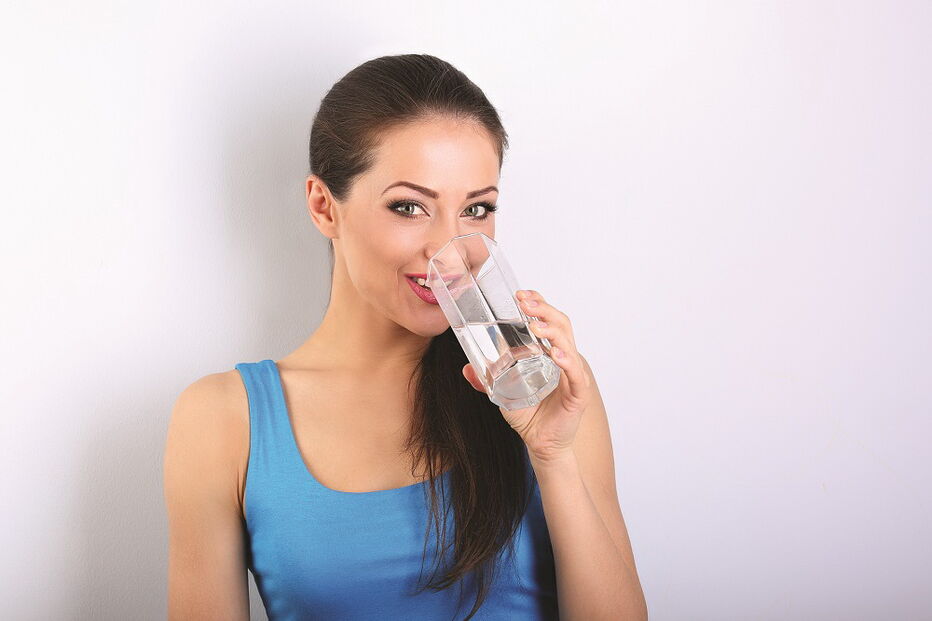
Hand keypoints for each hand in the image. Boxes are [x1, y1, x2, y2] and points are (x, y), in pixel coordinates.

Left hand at [462, 289, 590, 462]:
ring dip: (552, 331)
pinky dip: (566, 361)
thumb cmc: (529, 416)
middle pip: (561, 325)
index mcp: (550, 353)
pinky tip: (554, 354)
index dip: (538, 304)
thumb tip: (467, 368)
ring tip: (535, 325)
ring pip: (568, 344)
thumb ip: (486, 380)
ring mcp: (573, 375)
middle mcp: (564, 359)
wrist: (542, 445)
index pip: (549, 320)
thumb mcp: (503, 394)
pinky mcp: (578, 394)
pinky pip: (575, 374)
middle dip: (544, 310)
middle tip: (524, 303)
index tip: (520, 294)